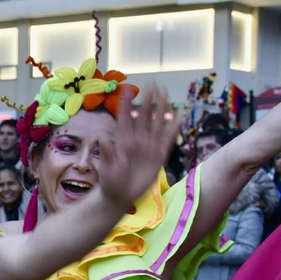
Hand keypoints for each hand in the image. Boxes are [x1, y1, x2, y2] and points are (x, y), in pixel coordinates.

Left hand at [95, 83, 170, 210]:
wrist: (120, 195)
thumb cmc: (110, 181)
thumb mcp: (107, 167)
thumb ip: (107, 152)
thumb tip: (101, 136)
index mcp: (122, 140)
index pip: (125, 118)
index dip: (126, 104)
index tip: (127, 88)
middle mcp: (136, 139)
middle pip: (144, 116)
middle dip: (148, 100)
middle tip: (153, 84)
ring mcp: (148, 146)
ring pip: (156, 123)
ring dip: (161, 109)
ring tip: (166, 93)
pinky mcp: (158, 155)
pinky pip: (167, 139)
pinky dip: (173, 128)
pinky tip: (179, 116)